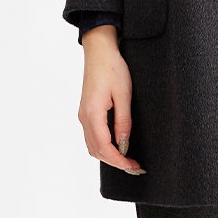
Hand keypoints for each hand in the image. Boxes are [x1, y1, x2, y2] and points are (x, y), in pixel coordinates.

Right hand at [78, 27, 143, 174]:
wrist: (99, 50)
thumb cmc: (112, 67)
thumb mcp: (123, 95)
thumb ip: (123, 122)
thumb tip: (123, 145)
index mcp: (93, 113)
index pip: (105, 148)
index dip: (119, 161)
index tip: (133, 166)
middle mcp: (84, 117)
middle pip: (97, 151)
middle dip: (115, 162)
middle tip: (134, 167)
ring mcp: (83, 115)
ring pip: (93, 147)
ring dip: (109, 157)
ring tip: (127, 159)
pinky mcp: (85, 113)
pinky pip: (91, 138)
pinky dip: (103, 148)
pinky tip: (116, 147)